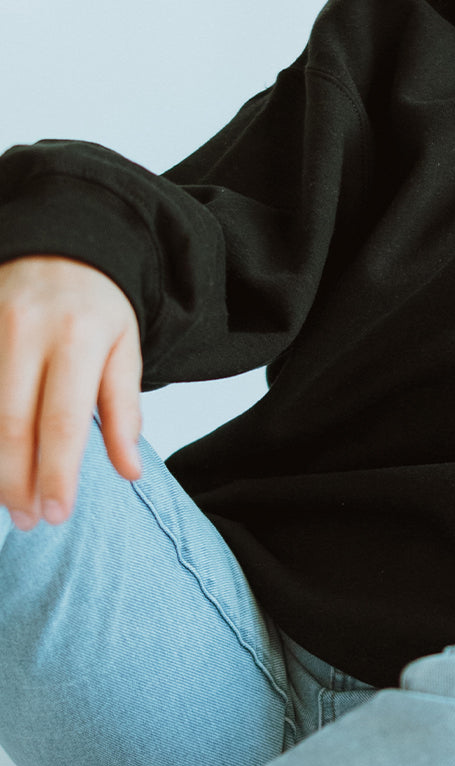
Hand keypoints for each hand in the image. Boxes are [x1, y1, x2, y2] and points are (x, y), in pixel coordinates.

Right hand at [0, 255, 142, 530]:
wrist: (60, 244)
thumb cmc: (98, 307)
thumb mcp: (125, 349)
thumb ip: (124, 411)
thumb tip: (130, 471)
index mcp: (78, 337)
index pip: (63, 421)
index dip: (57, 474)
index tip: (57, 514)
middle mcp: (27, 331)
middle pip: (13, 425)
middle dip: (17, 482)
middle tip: (27, 521)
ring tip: (7, 502)